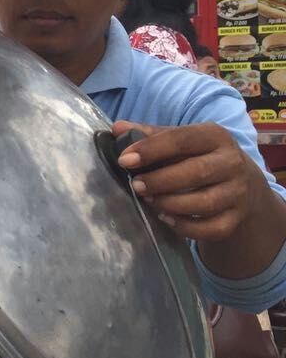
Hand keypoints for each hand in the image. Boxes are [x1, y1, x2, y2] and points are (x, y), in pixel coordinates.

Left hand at [115, 120, 268, 240]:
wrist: (240, 182)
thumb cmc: (198, 157)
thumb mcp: (179, 140)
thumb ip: (149, 134)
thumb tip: (117, 129)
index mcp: (215, 136)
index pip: (182, 139)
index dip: (151, 149)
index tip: (124, 160)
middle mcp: (231, 162)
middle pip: (197, 172)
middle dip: (160, 180)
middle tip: (135, 185)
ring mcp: (237, 192)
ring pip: (205, 202)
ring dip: (171, 204)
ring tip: (148, 201)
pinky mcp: (236, 217)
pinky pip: (212, 228)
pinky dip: (186, 227)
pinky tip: (165, 219)